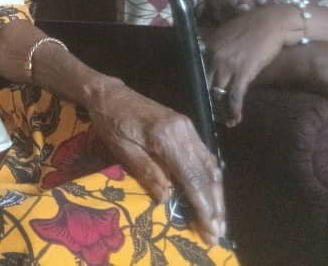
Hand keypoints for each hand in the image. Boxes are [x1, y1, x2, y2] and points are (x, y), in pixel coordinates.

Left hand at [85, 76, 224, 244]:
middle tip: (218, 232)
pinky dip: (209, 178)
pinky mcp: (185, 127)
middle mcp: (183, 131)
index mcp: (166, 137)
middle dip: (214, 205)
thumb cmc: (110, 122)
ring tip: (218, 219)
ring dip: (216, 193)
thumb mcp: (122, 150)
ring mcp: (187, 127)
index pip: (192, 177)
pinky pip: (204, 155)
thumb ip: (147, 172)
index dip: (202, 205)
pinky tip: (210, 194)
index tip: (210, 229)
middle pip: (207, 173)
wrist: (109, 95)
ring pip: (210, 164)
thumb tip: (167, 199)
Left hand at [204, 4, 296, 125]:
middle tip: (211, 114)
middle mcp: (214, 55)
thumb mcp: (227, 34)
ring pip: (218, 93)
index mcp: (208, 45)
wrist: (272, 22)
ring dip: (221, 110)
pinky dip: (234, 110)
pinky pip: (234, 96)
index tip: (202, 97)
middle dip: (208, 101)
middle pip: (205, 84)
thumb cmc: (253, 27)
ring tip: (224, 121)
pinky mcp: (244, 72)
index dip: (200, 87)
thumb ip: (217, 48)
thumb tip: (214, 63)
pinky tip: (235, 119)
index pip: (198, 70)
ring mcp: (228, 64)